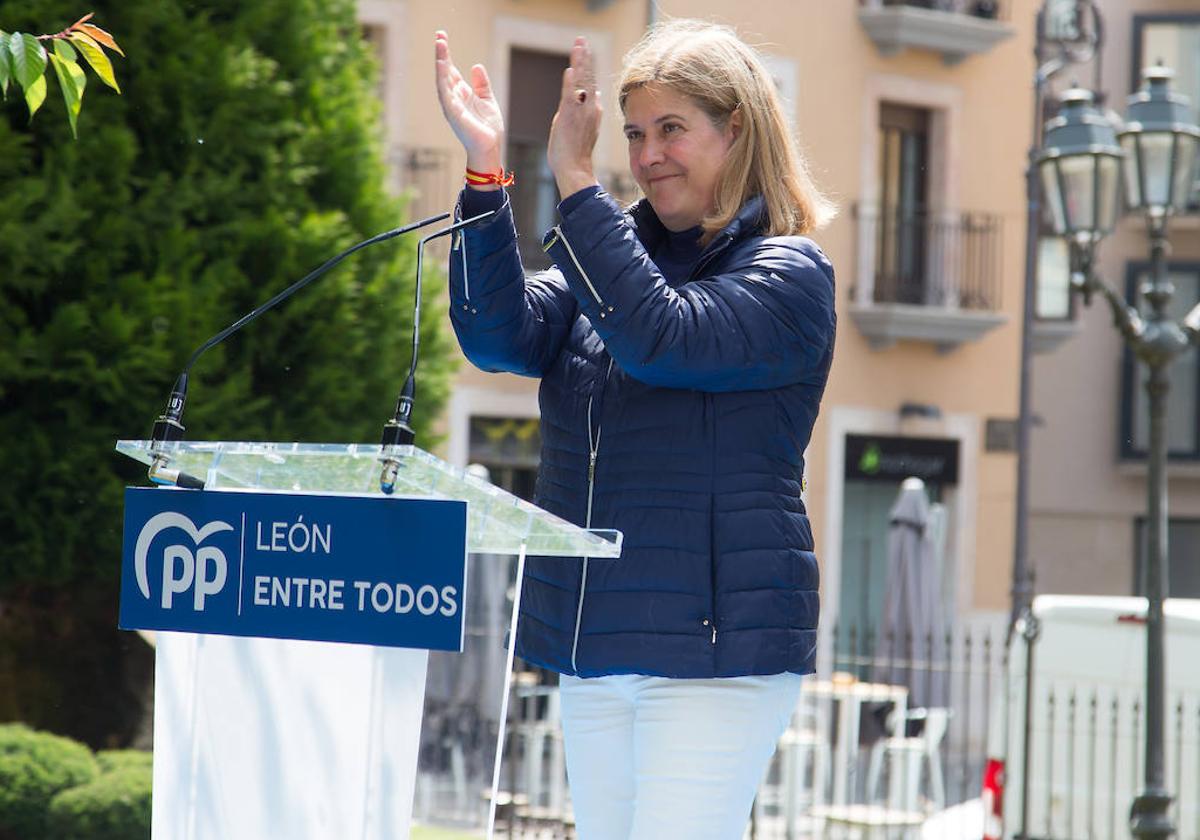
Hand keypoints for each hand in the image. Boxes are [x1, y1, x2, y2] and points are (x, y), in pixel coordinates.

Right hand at [434, 31, 504, 176]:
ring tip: (439, 44)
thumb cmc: (487, 128)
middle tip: (439, 35)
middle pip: (445, 71)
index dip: (447, 55)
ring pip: (442, 79)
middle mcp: (453, 98)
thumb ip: (482, 84)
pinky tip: (441, 65)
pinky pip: (445, 93)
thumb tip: (476, 66)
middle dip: (442, 54)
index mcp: (462, 94)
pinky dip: (442, 78)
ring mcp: (451, 105)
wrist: (490, 148)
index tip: (442, 38)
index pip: (452, 71)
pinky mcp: (453, 113)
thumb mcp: (487, 100)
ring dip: (440, 61)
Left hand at [547, 37, 601, 197]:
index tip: (583, 50)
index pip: (590, 83)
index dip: (587, 66)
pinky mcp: (569, 118)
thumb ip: (587, 109)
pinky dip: (570, 83)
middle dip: (585, 57)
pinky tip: (570, 69)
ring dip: (579, 62)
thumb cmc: (576, 153)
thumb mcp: (584, 126)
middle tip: (581, 40)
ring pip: (581, 83)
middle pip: (588, 77)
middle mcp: (590, 108)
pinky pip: (570, 97)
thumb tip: (594, 94)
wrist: (574, 169)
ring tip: (578, 45)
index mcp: (593, 110)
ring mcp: (581, 112)